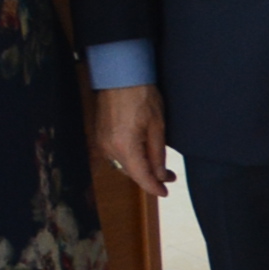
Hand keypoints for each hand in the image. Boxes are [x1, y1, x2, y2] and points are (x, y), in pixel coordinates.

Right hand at [91, 83, 172, 199]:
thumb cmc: (142, 97)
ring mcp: (101, 142)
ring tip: (159, 167)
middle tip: (169, 177)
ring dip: (139, 168)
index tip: (165, 193)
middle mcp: (109, 148)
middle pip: (131, 172)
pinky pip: (115, 155)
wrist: (120, 76)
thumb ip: (157, 153)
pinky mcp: (99, 136)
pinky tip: (142, 155)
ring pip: (123, 164)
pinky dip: (129, 158)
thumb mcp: (158, 126)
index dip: (154, 188)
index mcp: (125, 147)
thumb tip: (159, 174)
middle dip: (150, 177)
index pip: (141, 176)